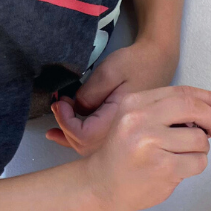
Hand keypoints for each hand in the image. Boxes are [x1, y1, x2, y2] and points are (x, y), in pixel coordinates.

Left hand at [46, 39, 177, 154]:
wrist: (158, 61)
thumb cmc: (136, 63)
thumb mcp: (108, 72)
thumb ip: (90, 94)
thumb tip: (76, 111)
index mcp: (122, 119)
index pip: (84, 135)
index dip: (65, 121)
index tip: (60, 102)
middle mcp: (123, 133)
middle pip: (84, 146)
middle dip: (65, 128)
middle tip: (58, 105)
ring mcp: (123, 135)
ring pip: (89, 149)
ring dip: (69, 138)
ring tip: (53, 128)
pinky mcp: (120, 131)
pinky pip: (97, 144)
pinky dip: (78, 140)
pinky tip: (64, 136)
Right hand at [78, 85, 210, 210]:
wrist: (99, 185)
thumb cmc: (122, 156)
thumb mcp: (138, 122)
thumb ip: (170, 113)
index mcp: (135, 103)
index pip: (183, 93)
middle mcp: (141, 119)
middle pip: (195, 109)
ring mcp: (151, 143)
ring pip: (200, 140)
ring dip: (199, 151)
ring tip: (178, 157)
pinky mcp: (162, 167)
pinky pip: (198, 162)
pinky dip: (193, 167)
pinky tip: (175, 170)